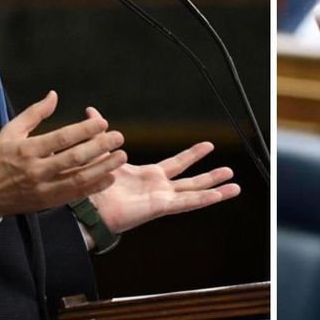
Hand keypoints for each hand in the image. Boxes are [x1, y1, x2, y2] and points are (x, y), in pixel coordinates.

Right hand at [0, 91, 126, 217]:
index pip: (61, 138)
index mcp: (27, 150)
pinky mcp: (48, 202)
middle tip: (119, 137)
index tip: (103, 123)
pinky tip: (109, 177)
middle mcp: (36, 170)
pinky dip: (94, 187)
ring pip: (79, 179)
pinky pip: (76, 194)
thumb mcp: (10, 130)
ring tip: (121, 157)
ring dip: (103, 167)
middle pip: (74, 158)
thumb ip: (35, 113)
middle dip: (99, 147)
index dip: (84, 130)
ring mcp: (44, 188)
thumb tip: (54, 94)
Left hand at [88, 124, 240, 233]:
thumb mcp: (100, 153)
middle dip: (211, 175)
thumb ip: (100, 133)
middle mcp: (158, 189)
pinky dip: (205, 198)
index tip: (209, 145)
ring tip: (236, 187)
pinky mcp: (160, 207)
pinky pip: (187, 202)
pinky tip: (220, 195)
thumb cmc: (90, 185)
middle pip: (191, 180)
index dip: (193, 154)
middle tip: (229, 170)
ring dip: (215, 189)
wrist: (84, 207)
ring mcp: (161, 199)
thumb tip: (91, 112)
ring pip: (195, 193)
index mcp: (147, 176)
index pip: (176, 163)